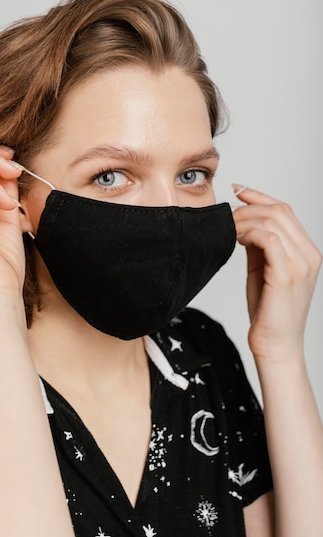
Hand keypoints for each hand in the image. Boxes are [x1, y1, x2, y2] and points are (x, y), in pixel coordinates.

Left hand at [232, 186, 320, 362]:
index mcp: (306, 251)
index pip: (285, 210)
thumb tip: (244, 222)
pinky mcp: (287, 274)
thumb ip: (258, 246)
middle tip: (228, 216)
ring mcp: (301, 263)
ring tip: (230, 230)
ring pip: (273, 220)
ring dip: (245, 220)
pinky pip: (268, 238)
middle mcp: (309, 254)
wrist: (275, 345)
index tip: (238, 191)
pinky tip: (236, 241)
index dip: (260, 196)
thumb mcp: (263, 270)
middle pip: (280, 210)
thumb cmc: (268, 311)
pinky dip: (248, 234)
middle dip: (248, 207)